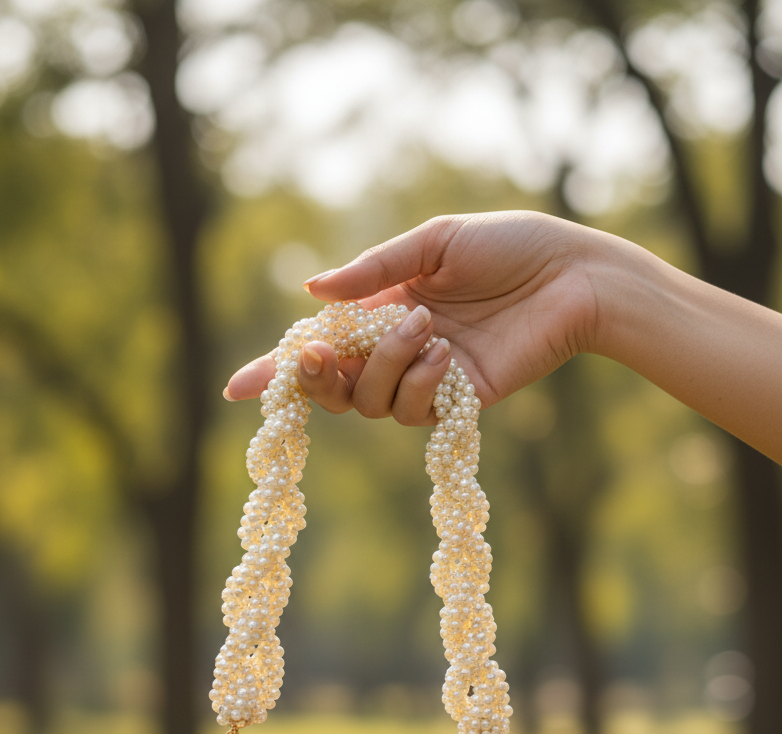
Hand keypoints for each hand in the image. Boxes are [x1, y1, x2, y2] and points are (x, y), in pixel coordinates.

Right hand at [225, 211, 600, 425]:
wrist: (572, 274)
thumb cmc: (508, 247)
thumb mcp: (433, 243)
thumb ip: (372, 272)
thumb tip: (311, 290)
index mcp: (383, 308)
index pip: (321, 346)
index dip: (279, 369)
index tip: (237, 390)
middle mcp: (397, 350)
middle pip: (334, 389)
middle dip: (317, 377)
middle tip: (323, 353)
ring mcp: (427, 380)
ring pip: (369, 403)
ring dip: (386, 365)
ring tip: (428, 328)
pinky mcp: (459, 404)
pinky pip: (414, 413)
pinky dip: (421, 384)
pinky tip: (447, 355)